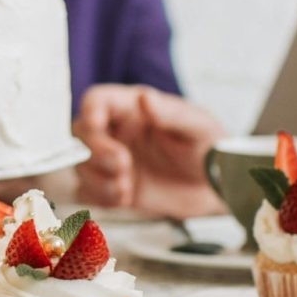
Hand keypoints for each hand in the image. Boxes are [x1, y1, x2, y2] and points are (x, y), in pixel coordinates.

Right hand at [72, 85, 226, 218]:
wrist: (216, 189)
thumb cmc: (209, 148)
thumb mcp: (198, 127)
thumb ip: (171, 113)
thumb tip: (145, 98)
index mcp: (133, 108)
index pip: (98, 100)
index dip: (90, 111)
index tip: (97, 125)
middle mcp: (117, 132)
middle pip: (80, 133)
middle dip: (95, 151)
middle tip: (123, 165)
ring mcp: (112, 162)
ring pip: (81, 165)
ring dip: (98, 179)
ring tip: (128, 187)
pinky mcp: (113, 189)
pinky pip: (88, 192)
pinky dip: (100, 197)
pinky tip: (125, 198)